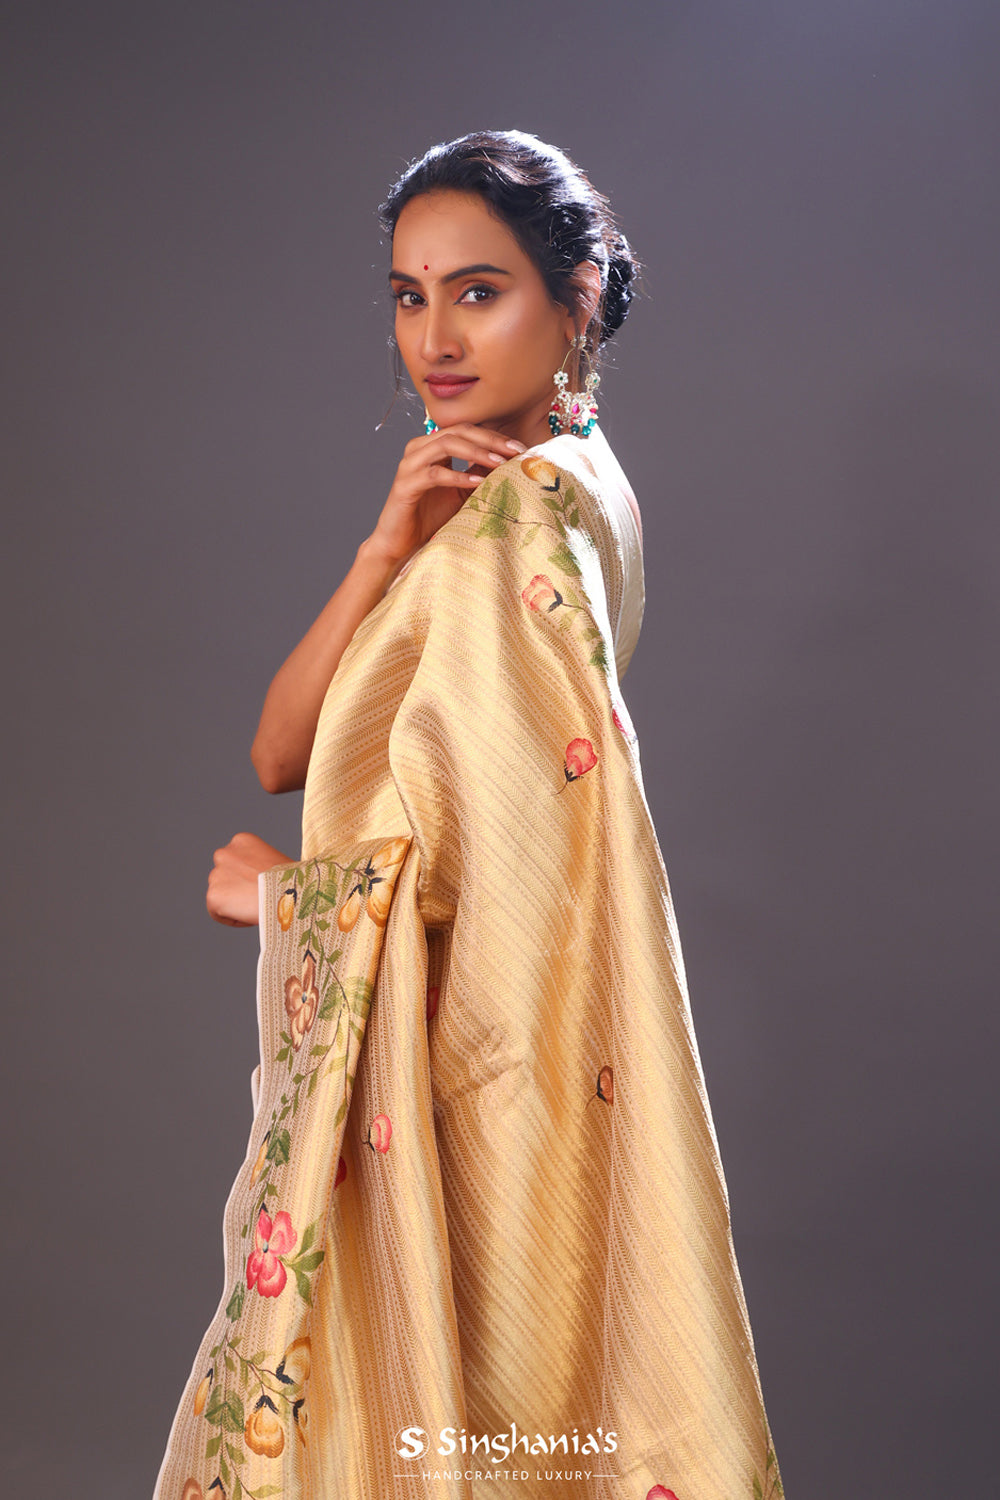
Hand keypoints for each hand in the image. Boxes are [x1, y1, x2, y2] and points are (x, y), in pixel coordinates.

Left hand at [206, 831, 292, 926]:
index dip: (249, 878)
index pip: (236, 862)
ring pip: (222, 895)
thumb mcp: (274, 862)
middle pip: (225, 877)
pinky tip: (250, 915)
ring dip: (236, 904)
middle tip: (256, 900)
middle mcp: (224, 853)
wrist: (287, 893)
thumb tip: (254, 882)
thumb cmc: (291, 881)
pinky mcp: (213, 896)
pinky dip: (232, 918)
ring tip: (256, 907)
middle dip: (237, 889)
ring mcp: (216, 874)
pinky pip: (218, 913)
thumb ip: (257, 867)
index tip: (261, 887)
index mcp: (241, 841)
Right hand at [367, 423, 526, 567]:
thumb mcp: (462, 492)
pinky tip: (478, 482)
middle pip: (459, 431)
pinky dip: (458, 476)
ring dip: (477, 452)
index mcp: (431, 446)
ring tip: (500, 463)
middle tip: (515, 450)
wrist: (400, 543)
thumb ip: (478, 473)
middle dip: (490, 440)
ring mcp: (410, 464)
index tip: (520, 447)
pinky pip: (435, 474)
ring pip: (446, 445)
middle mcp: (419, 448)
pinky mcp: (405, 484)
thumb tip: (509, 462)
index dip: (494, 436)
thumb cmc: (430, 517)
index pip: (467, 430)